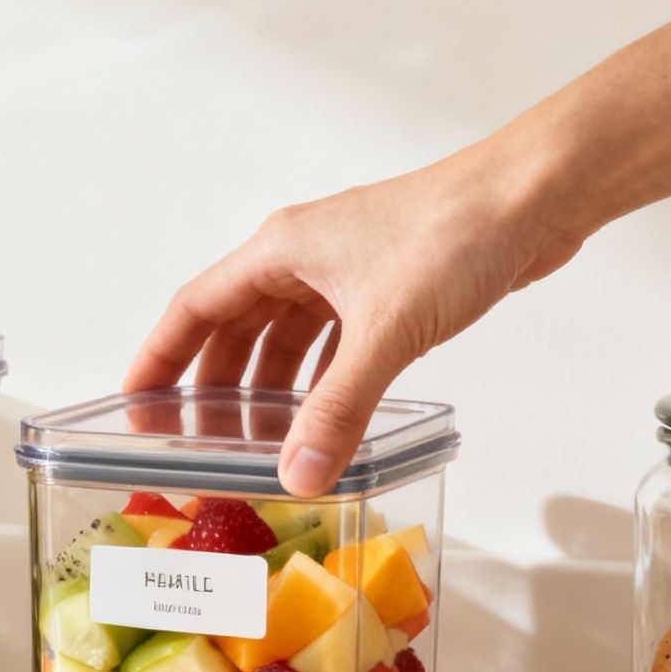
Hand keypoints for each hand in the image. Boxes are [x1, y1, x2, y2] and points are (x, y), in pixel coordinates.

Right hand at [124, 145, 586, 495]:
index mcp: (281, 250)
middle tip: (194, 439)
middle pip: (234, 326)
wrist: (535, 197)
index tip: (135, 404)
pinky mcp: (386, 286)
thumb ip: (338, 409)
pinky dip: (320, 379)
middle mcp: (303, 256)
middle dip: (211, 384)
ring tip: (257, 438)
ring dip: (268, 387)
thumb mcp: (386, 332)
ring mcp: (346, 269)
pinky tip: (325, 413)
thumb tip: (297, 474)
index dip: (159, 358)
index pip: (195, 309)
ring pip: (284, 336)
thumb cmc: (456, 232)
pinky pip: (332, 340)